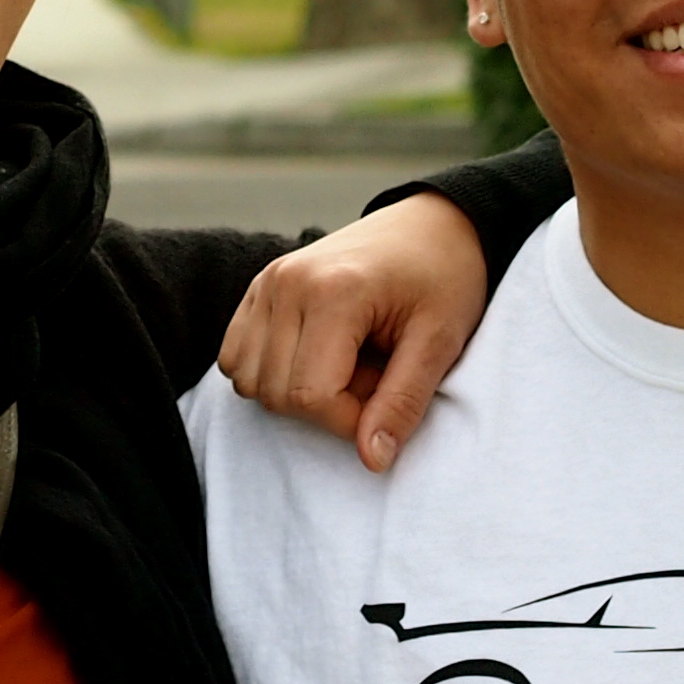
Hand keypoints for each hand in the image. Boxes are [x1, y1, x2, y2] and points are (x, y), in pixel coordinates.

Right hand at [218, 192, 489, 472]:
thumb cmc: (445, 277)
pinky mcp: (259, 287)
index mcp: (334, 291)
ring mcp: (267, 282)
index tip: (387, 399)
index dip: (349, 420)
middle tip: (374, 375)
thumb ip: (403, 402)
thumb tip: (372, 459)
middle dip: (326, 406)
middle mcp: (287, 282)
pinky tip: (319, 354)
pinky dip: (272, 371)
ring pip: (248, 380)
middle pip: (275, 393)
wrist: (434, 223)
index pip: (310, 396)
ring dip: (296, 390)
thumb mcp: (440, 341)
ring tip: (349, 363)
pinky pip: (237, 356)